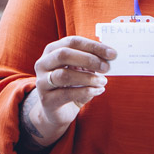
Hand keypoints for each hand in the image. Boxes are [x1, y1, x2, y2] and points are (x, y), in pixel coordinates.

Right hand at [19, 36, 113, 150]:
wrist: (57, 111)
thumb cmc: (72, 85)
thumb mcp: (80, 70)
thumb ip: (91, 61)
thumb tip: (109, 56)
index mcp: (52, 50)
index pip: (72, 42)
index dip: (93, 46)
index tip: (112, 54)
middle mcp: (43, 63)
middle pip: (64, 54)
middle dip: (88, 59)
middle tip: (106, 67)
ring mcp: (42, 81)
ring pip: (64, 75)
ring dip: (88, 78)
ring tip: (103, 81)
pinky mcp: (46, 99)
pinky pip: (67, 93)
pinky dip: (86, 91)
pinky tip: (98, 91)